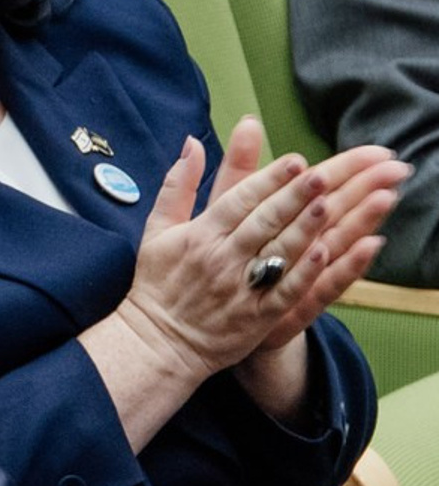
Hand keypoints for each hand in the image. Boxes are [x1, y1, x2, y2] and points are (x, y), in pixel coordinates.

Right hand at [115, 123, 403, 391]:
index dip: (269, 180)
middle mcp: (221, 258)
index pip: (240, 200)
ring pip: (278, 252)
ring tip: (329, 204)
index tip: (295, 161)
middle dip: (294, 196)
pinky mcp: (256, 317)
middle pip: (264, 221)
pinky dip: (303, 272)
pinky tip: (324, 252)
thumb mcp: (157, 230)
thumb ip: (178, 185)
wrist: (158, 342)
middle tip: (322, 175)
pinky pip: (284, 291)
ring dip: (305, 227)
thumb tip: (192, 143)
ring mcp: (241, 288)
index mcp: (200, 235)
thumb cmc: (158, 283)